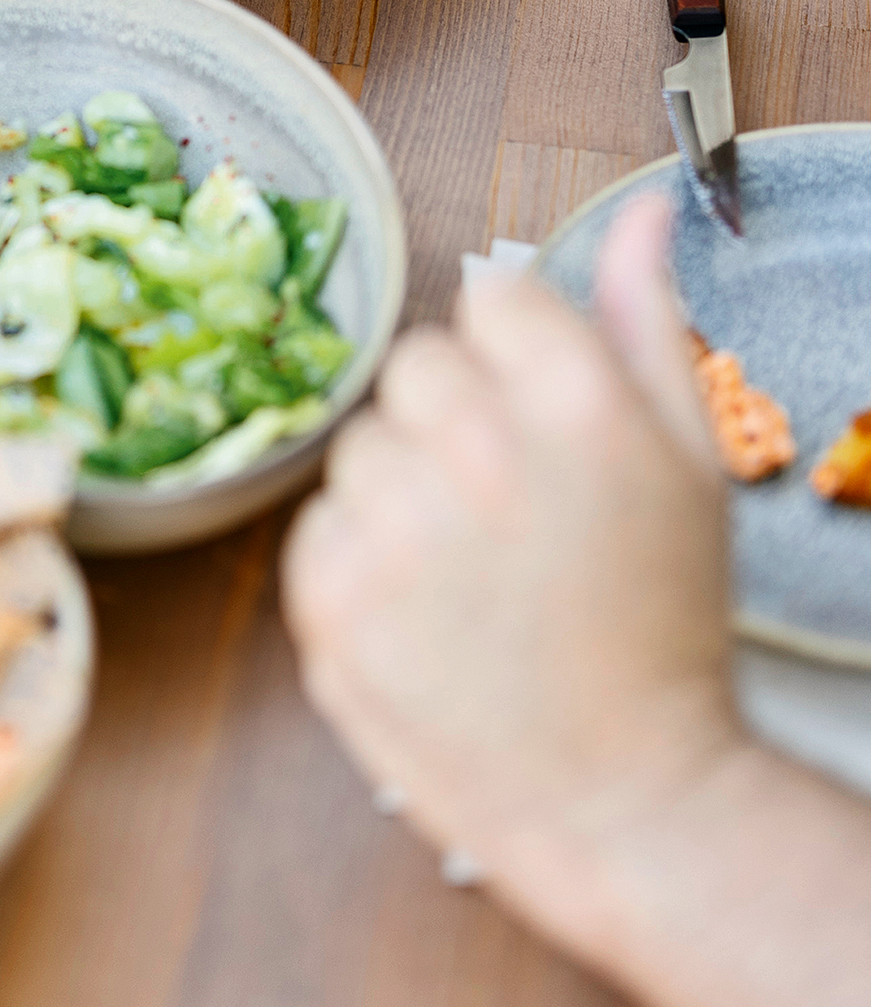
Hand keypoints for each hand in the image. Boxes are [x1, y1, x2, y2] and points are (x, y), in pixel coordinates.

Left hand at [281, 196, 744, 947]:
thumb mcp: (689, 465)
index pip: (488, 298)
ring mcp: (396, 527)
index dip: (510, 363)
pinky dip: (359, 563)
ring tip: (473, 575)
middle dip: (451, 425)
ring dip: (400, 494)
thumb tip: (636, 212)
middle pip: (414, 367)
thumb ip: (645, 324)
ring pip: (360, 447)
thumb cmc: (660, 628)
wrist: (624, 795)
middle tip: (507, 515)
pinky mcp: (330, 599)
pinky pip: (316, 527)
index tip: (532, 425)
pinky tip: (429, 615)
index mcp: (577, 403)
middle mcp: (478, 450)